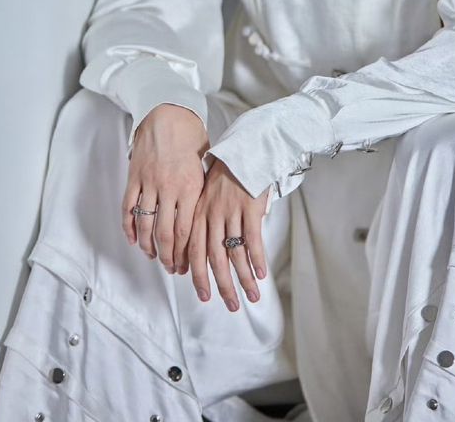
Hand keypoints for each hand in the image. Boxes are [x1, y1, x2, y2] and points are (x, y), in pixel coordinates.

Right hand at [122, 103, 208, 274]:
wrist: (168, 111)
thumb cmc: (191, 136)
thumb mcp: (206, 164)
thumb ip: (203, 191)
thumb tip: (207, 217)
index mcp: (191, 186)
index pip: (186, 230)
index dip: (184, 253)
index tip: (187, 266)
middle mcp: (169, 188)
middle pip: (164, 233)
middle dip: (167, 256)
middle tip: (171, 269)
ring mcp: (149, 183)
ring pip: (145, 224)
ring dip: (147, 246)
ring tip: (153, 256)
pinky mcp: (134, 177)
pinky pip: (128, 208)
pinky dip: (129, 227)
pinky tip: (134, 239)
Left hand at [189, 158, 268, 310]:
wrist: (245, 149)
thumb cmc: (228, 172)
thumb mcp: (208, 193)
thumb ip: (205, 219)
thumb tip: (205, 249)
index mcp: (199, 212)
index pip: (193, 250)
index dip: (197, 274)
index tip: (202, 293)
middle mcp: (212, 215)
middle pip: (213, 259)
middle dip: (221, 285)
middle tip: (229, 305)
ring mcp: (231, 213)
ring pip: (234, 254)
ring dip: (243, 279)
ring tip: (251, 296)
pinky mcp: (250, 209)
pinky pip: (252, 240)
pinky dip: (256, 259)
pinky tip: (261, 274)